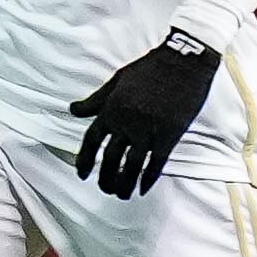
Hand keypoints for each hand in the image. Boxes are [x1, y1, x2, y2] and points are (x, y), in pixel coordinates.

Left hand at [69, 30, 220, 198]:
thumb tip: (73, 110)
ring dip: (124, 184)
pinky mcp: (168, 135)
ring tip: (121, 194)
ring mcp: (148, 130)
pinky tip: (143, 188)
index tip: (81, 173)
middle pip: (110, 158)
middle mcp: (127, 122)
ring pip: (131, 166)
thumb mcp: (117, 80)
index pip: (92, 140)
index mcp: (112, 109)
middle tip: (104, 188)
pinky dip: (148, 178)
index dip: (84, 159)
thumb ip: (96, 99)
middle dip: (105, 177)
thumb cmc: (150, 68)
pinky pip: (156, 163)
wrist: (183, 62)